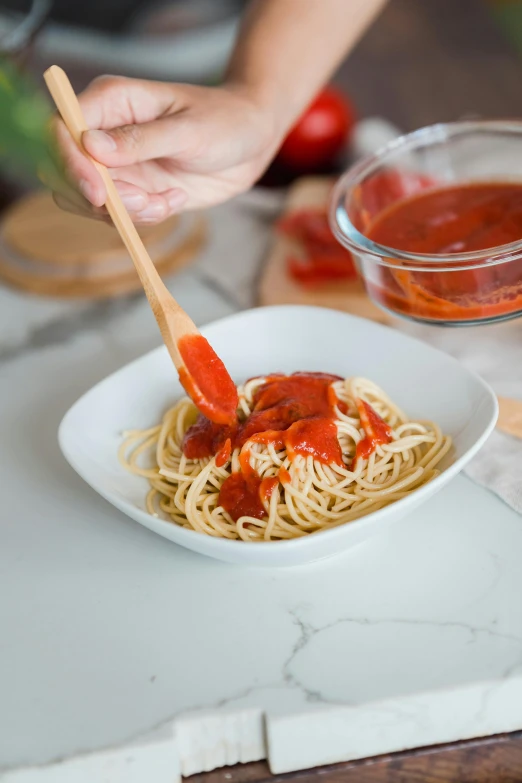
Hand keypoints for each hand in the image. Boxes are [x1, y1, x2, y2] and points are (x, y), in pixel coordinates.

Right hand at [50, 76, 280, 223]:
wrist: (252, 141)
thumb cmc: (225, 121)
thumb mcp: (189, 130)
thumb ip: (141, 140)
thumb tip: (91, 146)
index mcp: (110, 101)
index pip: (63, 130)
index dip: (70, 163)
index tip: (99, 192)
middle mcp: (105, 133)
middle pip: (66, 172)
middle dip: (101, 198)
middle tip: (144, 202)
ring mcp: (118, 165)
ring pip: (90, 201)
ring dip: (127, 212)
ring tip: (167, 200)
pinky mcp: (134, 190)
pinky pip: (120, 215)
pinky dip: (145, 217)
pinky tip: (175, 199)